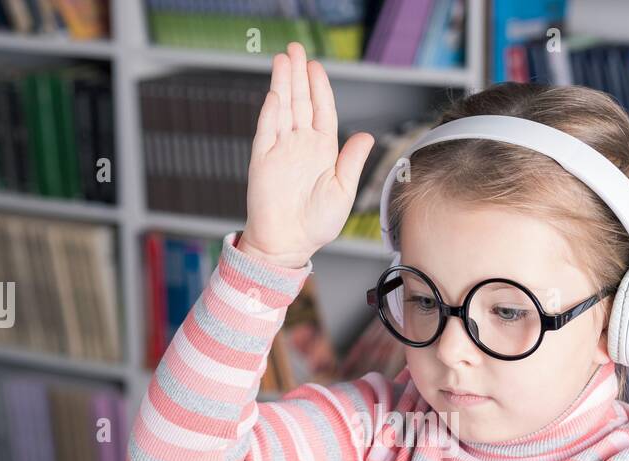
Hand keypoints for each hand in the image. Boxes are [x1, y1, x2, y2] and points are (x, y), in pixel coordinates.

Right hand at [236, 42, 375, 268]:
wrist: (288, 243)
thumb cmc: (316, 224)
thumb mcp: (343, 192)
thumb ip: (352, 162)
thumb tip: (366, 136)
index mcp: (322, 150)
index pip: (322, 111)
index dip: (320, 88)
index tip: (315, 66)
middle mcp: (301, 145)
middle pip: (300, 102)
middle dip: (298, 75)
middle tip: (295, 49)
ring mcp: (280, 150)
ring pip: (282, 109)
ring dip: (283, 84)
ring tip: (283, 60)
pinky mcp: (262, 160)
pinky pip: (266, 130)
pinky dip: (270, 112)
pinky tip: (274, 94)